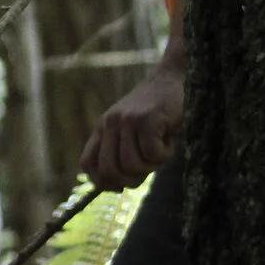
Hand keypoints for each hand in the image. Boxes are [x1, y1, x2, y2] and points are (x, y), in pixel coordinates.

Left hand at [80, 58, 182, 190]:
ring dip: (151, 166)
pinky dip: (165, 155)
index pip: (87, 164)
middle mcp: (110, 123)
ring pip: (131, 164)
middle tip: (148, 170)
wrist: (176, 77)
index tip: (120, 186)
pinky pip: (151, 154)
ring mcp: (127, 120)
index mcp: (102, 127)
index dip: (101, 182)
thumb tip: (117, 186)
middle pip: (109, 170)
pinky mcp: (148, 118)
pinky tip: (170, 141)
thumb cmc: (160, 112)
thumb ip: (124, 154)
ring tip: (161, 151)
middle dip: (130, 179)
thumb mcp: (134, 132)